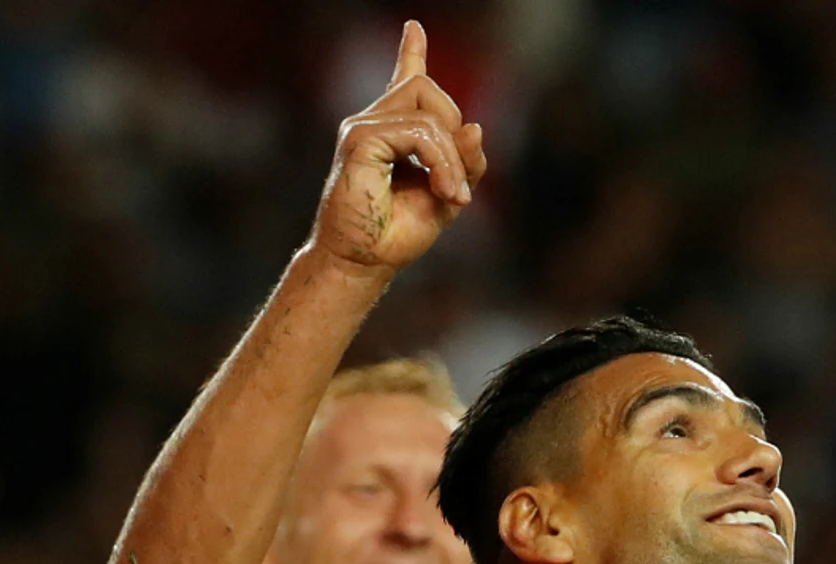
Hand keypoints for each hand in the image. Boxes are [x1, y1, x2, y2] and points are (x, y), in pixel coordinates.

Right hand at [309, 21, 486, 272]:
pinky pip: (420, 132)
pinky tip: (445, 191)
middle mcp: (373, 122)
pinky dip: (441, 161)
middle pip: (428, 89)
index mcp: (390, 132)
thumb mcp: (447, 196)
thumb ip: (464, 162)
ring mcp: (362, 127)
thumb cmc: (395, 235)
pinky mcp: (359, 139)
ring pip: (429, 113)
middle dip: (455, 133)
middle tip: (459, 185)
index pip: (404, 81)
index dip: (411, 52)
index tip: (414, 28)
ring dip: (451, 157)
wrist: (361, 263)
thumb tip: (476, 126)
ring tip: (452, 195)